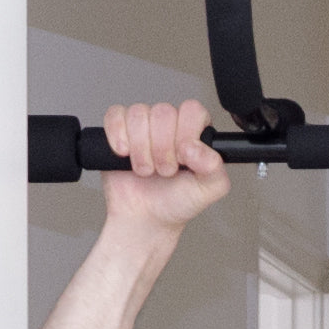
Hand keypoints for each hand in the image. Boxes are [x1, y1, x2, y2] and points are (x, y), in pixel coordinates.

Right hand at [100, 100, 229, 231]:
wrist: (146, 218)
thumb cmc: (178, 201)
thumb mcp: (208, 189)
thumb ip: (213, 166)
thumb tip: (196, 147)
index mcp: (196, 131)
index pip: (192, 110)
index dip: (185, 134)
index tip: (182, 159)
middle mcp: (171, 124)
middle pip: (163, 112)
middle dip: (162, 147)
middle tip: (164, 171)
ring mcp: (144, 126)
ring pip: (138, 114)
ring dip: (140, 148)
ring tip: (146, 170)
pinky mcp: (119, 131)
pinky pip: (115, 115)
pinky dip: (117, 135)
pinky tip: (124, 154)